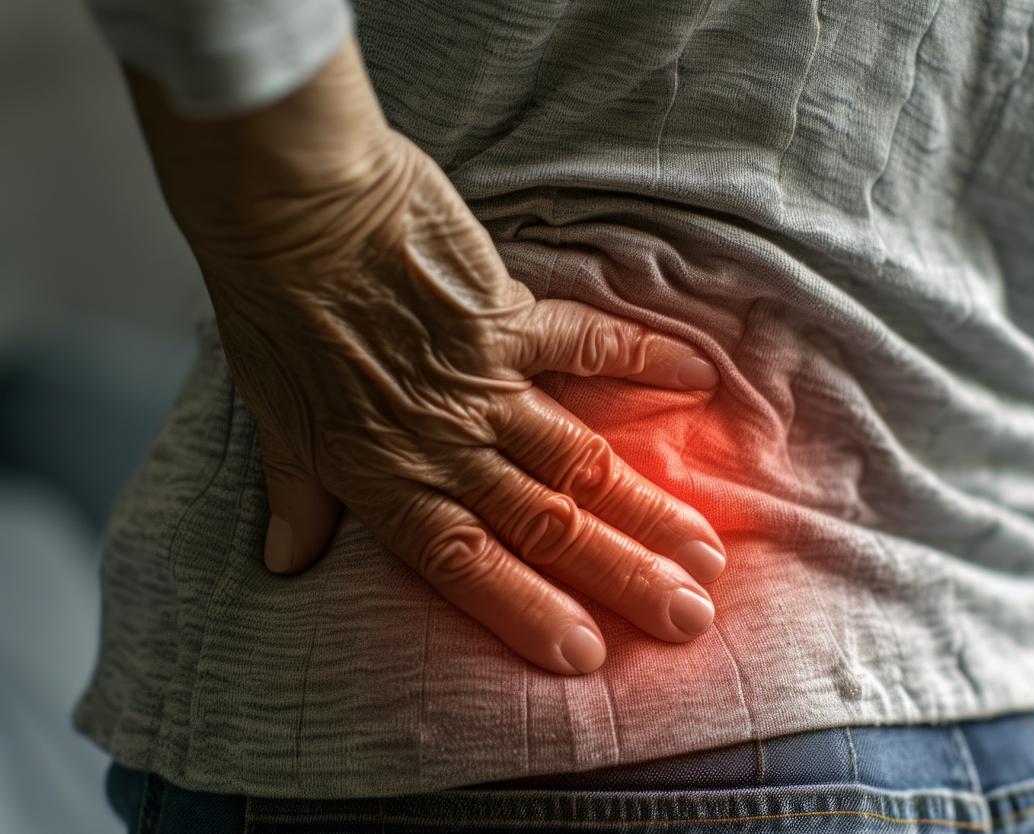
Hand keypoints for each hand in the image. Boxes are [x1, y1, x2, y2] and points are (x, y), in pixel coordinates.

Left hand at [122, 38, 726, 674]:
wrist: (290, 206)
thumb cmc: (273, 311)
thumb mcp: (277, 418)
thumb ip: (301, 494)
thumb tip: (286, 560)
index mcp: (387, 476)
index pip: (467, 564)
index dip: (528, 612)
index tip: (589, 655)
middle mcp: (445, 442)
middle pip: (545, 523)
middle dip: (621, 577)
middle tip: (687, 617)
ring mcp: (484, 380)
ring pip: (578, 459)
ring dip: (646, 506)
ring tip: (705, 550)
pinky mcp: (509, 315)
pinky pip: (587, 344)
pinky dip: (642, 360)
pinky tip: (697, 383)